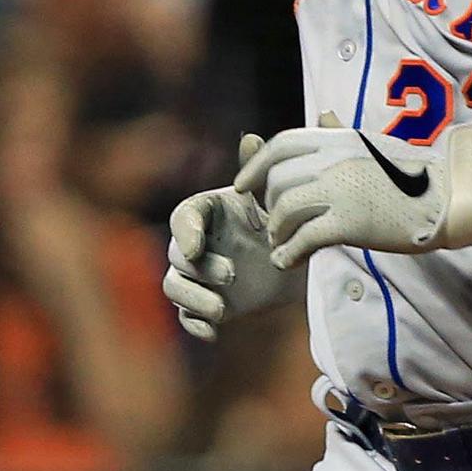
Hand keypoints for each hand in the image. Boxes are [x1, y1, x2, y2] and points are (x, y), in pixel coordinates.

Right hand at [163, 175, 292, 341]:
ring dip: (192, 298)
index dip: (185, 232)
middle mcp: (194, 242)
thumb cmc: (283, 222)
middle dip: (199, 268)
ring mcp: (196, 275)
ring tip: (220, 309)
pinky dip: (196, 325)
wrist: (297, 261)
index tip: (196, 247)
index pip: (183, 217)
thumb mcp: (276, 198)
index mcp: (206, 212)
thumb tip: (250, 138)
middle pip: (175, 255)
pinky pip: (187, 316)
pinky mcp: (204, 303)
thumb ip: (260, 172)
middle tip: (232, 275)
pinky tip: (213, 332)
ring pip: (174, 286)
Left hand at [249, 114, 471, 264]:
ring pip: (285, 209)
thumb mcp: (373, 144)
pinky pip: (304, 238)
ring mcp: (341, 189)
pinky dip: (289, 253)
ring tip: (281, 247)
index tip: (242, 186)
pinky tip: (287, 262)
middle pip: (278, 181)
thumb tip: (323, 115)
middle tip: (274, 228)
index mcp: (337, 139)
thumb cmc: (414, 174)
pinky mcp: (350, 222)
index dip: (254, 166)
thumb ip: (342, 134)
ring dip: (277, 232)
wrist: (447, 197)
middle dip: (269, 208)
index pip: (281, 145)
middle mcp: (333, 159)